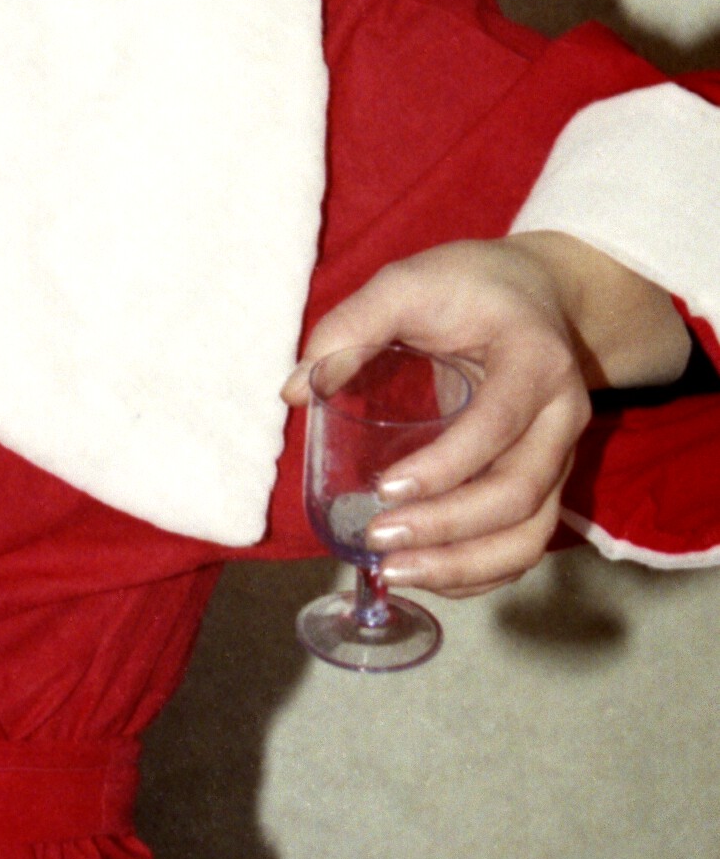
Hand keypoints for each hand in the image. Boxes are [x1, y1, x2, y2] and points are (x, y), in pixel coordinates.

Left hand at [281, 240, 592, 598]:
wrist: (537, 293)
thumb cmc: (469, 287)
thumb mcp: (410, 283)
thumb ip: (353, 324)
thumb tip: (295, 390)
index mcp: (535, 362)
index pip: (498, 426)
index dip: (445, 466)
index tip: (384, 489)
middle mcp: (563, 417)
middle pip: (520, 494)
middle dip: (448, 528)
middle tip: (379, 539)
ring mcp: (560, 456)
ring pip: (531, 534)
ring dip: (465, 566)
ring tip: (395, 572)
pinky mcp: (545, 481)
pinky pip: (524, 542)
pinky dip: (480, 571)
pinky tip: (425, 575)